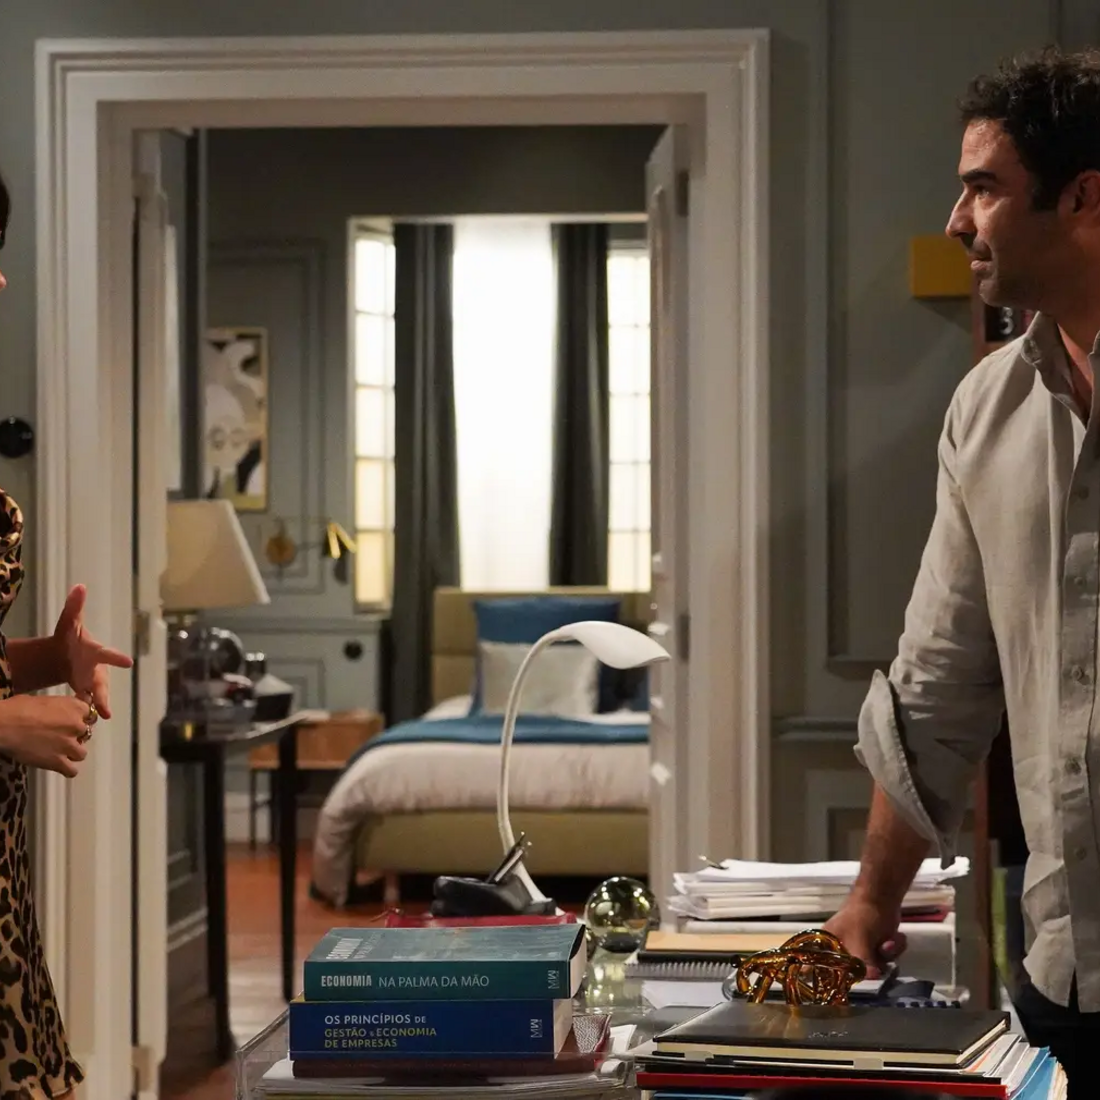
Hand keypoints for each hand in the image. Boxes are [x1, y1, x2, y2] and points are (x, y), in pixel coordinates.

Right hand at [0, 693, 93, 777]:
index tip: (70, 723)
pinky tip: (59, 766)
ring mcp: (68, 745)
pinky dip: (67, 770)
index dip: (79, 720)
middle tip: (59, 738)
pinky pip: (72, 771)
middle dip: (74, 737)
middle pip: (86, 735)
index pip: (89, 716)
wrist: (4, 725)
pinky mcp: (58, 762)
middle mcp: (76, 725)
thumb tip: (60, 713)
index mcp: (74, 707)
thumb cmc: (18, 709)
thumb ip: (61, 708)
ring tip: (58, 752)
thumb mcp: (46, 700)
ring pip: (81, 754)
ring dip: (71, 754)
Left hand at [54, 584, 132, 718]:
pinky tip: (91, 716)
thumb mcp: (69, 621)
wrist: (62, 655)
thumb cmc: (70, 637)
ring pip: (98, 694)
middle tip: (110, 702)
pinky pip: (87, 700)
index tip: (127, 662)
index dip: (117, 658)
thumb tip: (80, 586)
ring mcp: (91, 681)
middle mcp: (98, 668)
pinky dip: (90, 707)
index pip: (107, 654)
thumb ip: (75, 605)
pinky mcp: (84, 690)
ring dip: (100, 703)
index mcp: (96, 652)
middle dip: (104, 692)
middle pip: (102, 681)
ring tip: (103, 714)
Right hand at [822, 896, 907, 978]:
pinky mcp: (875, 947)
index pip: (825, 968)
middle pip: (855, 972)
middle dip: (873, 964)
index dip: (834, 980)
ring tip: (890, 941)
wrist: (883, 896)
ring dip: (887, 955)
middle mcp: (842, 949)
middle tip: (880, 954)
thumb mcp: (859, 942)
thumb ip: (863, 965)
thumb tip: (872, 979)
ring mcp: (859, 948)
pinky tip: (895, 938)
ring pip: (874, 966)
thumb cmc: (863, 915)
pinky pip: (885, 959)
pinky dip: (893, 950)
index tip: (845, 985)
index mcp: (828, 945)